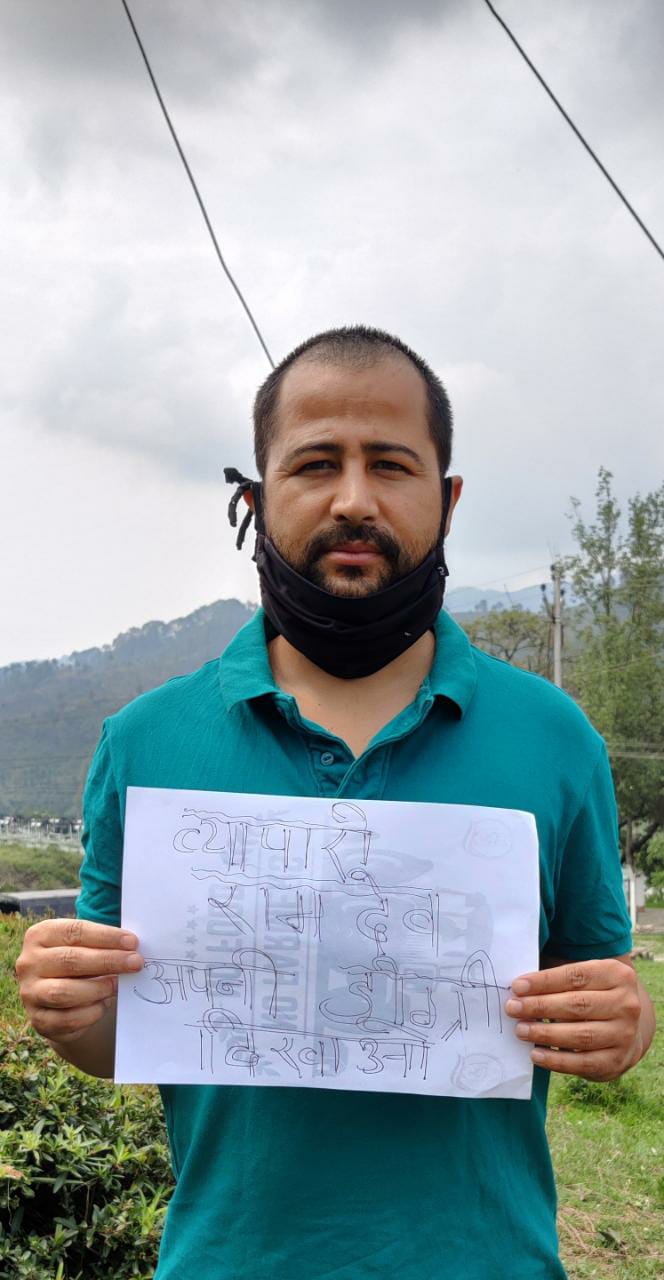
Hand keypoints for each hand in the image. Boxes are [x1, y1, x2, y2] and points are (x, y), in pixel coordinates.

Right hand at [15, 917, 143, 1044]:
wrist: (61, 1002)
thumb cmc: (79, 964)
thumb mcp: (85, 947)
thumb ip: (102, 944)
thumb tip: (132, 948)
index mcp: (39, 935)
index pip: (74, 932)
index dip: (106, 936)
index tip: (132, 942)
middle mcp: (28, 963)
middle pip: (70, 960)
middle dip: (108, 961)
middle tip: (135, 962)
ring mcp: (30, 993)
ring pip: (64, 992)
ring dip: (98, 988)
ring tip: (118, 985)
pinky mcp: (38, 1020)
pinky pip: (67, 1019)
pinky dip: (90, 1012)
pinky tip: (104, 1005)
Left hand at [505, 958, 642, 1080]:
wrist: (628, 1028)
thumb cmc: (594, 996)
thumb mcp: (586, 980)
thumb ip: (558, 981)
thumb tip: (519, 990)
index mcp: (617, 975)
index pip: (576, 976)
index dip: (544, 981)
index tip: (517, 986)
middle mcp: (626, 1004)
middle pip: (577, 1005)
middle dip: (540, 1006)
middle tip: (512, 1008)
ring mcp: (624, 1034)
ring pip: (580, 1035)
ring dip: (545, 1033)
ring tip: (520, 1030)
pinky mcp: (617, 1061)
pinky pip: (583, 1062)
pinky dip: (556, 1060)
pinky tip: (535, 1054)